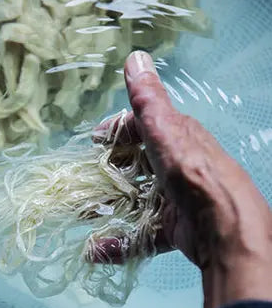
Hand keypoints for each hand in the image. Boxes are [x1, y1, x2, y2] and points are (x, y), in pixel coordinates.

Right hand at [93, 51, 271, 307]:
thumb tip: (135, 56)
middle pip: (135, 165)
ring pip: (135, 200)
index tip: (94, 142)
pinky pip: (140, 234)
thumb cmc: (192, 172)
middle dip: (108, 172)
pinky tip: (95, 251)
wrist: (223, 225)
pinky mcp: (173, 227)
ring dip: (108, 207)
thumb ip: (148, 99)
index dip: (116, 132)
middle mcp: (175, 166)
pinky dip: (119, 243)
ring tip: (84, 214)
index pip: (141, 127)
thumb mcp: (165, 130)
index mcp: (175, 138)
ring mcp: (173, 198)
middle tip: (85, 179)